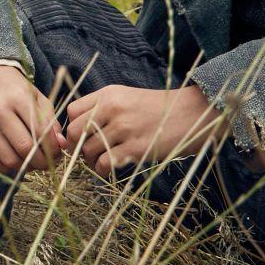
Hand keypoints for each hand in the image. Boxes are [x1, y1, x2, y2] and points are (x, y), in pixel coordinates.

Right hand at [0, 65, 67, 173]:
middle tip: (47, 162)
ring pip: (8, 160)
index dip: (52, 149)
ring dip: (24, 167)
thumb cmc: (16, 90)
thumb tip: (61, 146)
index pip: (40, 133)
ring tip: (31, 162)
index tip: (57, 154)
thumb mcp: (38, 99)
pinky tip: (13, 160)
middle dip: (41, 162)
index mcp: (17, 97)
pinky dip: (5, 168)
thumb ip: (51, 122)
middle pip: (24, 149)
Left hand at [65, 84, 222, 174]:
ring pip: (87, 150)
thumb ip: (102, 109)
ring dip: (90, 161)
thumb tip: (77, 131)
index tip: (81, 136)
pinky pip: (103, 164)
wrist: (192, 113)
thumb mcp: (127, 98)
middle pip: (74, 132)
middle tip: (88, 153)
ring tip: (101, 161)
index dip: (72, 126)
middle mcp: (112, 108)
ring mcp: (123, 128)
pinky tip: (110, 168)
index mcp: (108, 94)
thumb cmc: (158, 108)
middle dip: (76, 146)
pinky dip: (102, 170)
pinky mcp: (135, 148)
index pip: (72, 111)